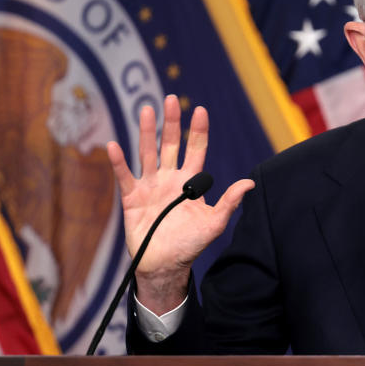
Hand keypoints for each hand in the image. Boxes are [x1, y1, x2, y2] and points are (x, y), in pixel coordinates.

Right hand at [107, 95, 254, 313]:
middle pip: (170, 144)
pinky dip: (119, 162)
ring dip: (146, 132)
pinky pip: (125, 177)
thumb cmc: (191, 244)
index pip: (195, 149)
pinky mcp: (132, 198)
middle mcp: (169, 178)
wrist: (165, 266)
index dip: (198, 131)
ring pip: (148, 153)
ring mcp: (150, 186)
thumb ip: (229, 202)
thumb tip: (250, 183)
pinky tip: (114, 146)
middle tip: (170, 99)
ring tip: (146, 110)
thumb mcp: (214, 223)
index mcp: (190, 182)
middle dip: (171, 122)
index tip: (200, 110)